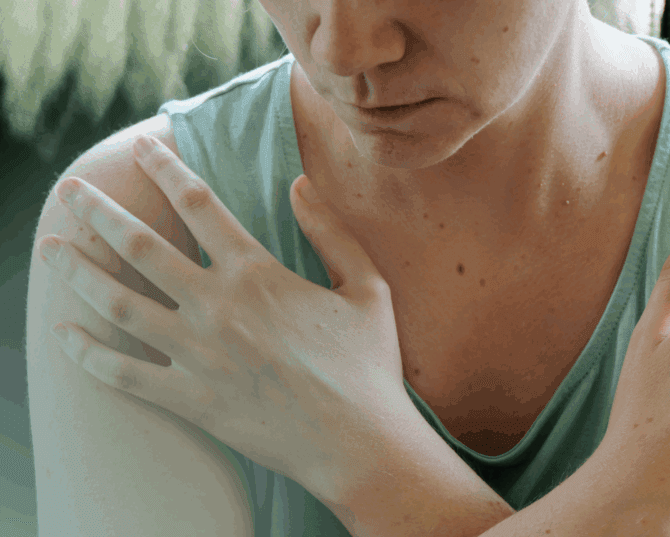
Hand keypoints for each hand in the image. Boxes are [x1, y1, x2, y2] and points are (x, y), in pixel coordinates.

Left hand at [40, 135, 407, 496]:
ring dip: (78, 272)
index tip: (143, 148)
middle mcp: (217, 307)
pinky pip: (122, 373)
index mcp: (257, 274)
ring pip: (118, 304)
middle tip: (71, 191)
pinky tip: (65, 334)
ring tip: (50, 248)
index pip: (199, 205)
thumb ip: (331, 231)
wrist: (356, 442)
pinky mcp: (188, 399)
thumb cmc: (367, 364)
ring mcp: (196, 355)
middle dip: (99, 213)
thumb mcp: (367, 287)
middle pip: (140, 247)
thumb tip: (298, 184)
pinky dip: (87, 353)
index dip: (166, 169)